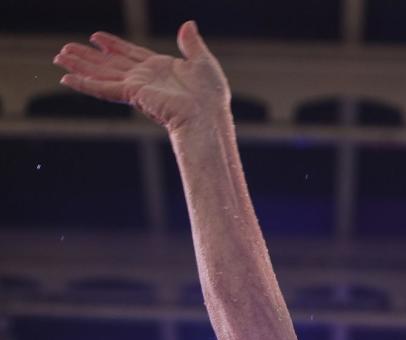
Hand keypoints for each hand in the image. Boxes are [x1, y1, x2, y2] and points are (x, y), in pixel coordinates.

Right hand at [53, 21, 228, 132]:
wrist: (208, 114)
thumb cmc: (211, 94)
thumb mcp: (202, 61)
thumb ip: (191, 43)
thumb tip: (188, 24)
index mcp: (160, 68)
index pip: (130, 53)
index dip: (112, 45)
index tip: (96, 37)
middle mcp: (145, 77)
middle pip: (110, 63)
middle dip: (88, 56)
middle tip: (66, 48)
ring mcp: (137, 87)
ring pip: (102, 74)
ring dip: (80, 66)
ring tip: (60, 58)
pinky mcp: (133, 95)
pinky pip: (104, 89)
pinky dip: (85, 84)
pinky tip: (67, 79)